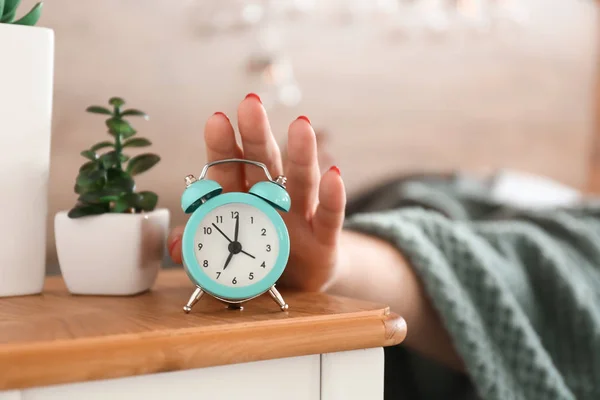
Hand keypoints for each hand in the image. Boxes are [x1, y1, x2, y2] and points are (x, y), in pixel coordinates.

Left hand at [168, 93, 345, 290]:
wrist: (297, 282)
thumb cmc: (255, 255)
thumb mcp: (222, 255)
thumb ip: (197, 247)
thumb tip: (174, 246)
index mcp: (241, 197)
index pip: (229, 168)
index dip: (222, 146)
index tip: (216, 120)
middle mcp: (271, 198)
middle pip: (263, 163)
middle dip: (256, 135)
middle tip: (250, 104)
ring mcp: (300, 215)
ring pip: (300, 180)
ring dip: (301, 154)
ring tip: (301, 125)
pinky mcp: (324, 238)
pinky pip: (328, 216)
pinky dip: (332, 197)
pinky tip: (333, 175)